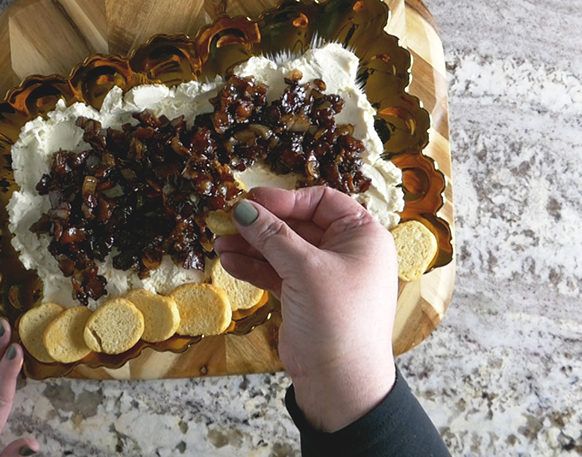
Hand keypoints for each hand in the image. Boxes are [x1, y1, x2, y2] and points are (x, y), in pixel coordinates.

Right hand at [214, 186, 397, 431]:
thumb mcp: (304, 269)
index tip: (252, 200)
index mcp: (362, 236)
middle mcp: (346, 252)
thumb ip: (272, 235)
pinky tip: (230, 262)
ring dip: (251, 246)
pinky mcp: (305, 296)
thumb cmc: (337, 319)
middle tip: (228, 220)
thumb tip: (243, 208)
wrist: (340, 382)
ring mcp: (324, 275)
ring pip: (282, 249)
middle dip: (262, 225)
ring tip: (219, 243)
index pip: (322, 201)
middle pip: (297, 224)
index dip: (286, 199)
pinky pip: (276, 272)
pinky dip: (254, 267)